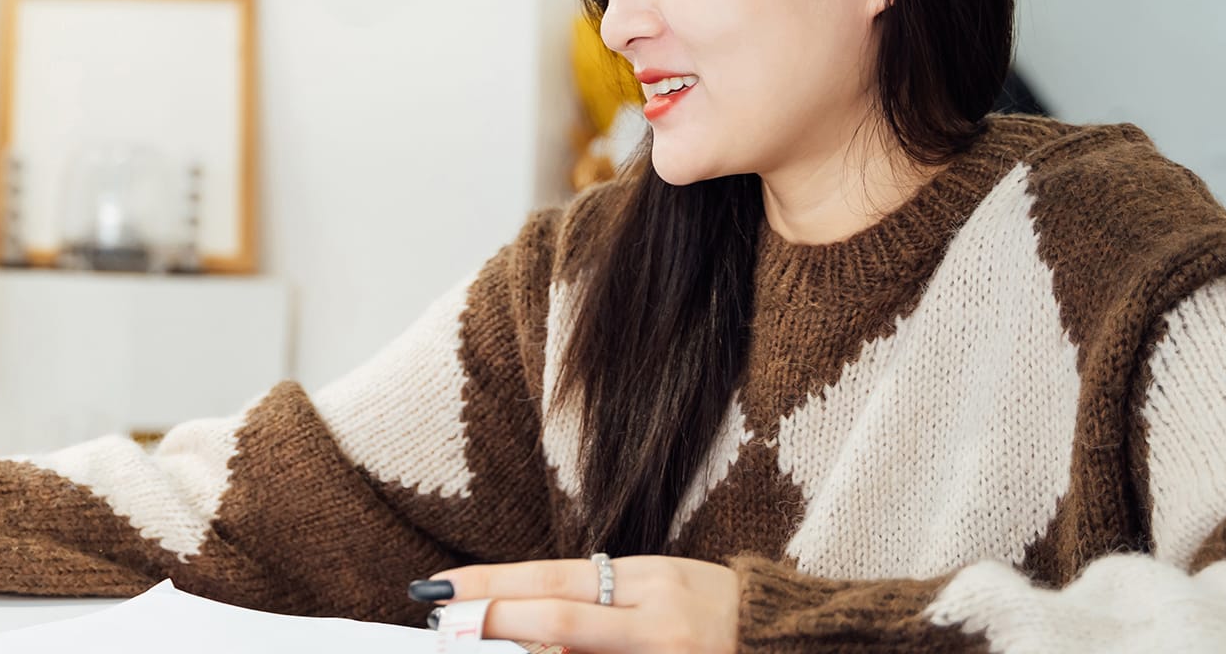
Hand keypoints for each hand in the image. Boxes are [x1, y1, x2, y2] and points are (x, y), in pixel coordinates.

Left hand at [426, 555, 737, 653]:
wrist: (784, 642)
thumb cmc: (713, 614)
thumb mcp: (657, 592)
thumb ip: (596, 607)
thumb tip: (521, 626)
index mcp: (650, 580)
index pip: (554, 579)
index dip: (494, 584)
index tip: (441, 588)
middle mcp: (660, 619)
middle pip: (559, 618)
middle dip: (494, 621)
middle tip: (442, 622)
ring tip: (482, 649)